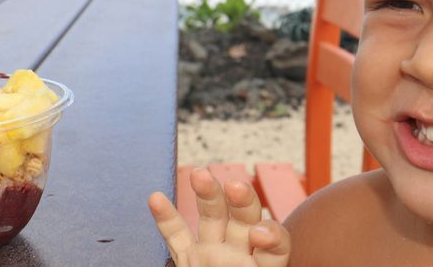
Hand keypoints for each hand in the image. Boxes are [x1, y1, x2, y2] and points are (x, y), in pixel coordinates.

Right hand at [149, 167, 290, 266]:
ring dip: (207, 194)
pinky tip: (155, 198)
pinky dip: (166, 218)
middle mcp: (242, 257)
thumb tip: (268, 250)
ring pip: (212, 218)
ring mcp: (214, 256)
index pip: (277, 244)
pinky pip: (177, 237)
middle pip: (246, 219)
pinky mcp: (189, 261)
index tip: (260, 235)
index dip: (271, 236)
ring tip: (200, 175)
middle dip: (242, 201)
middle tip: (237, 187)